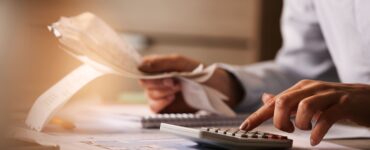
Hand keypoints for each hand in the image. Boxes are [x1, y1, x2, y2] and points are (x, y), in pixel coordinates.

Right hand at [138, 54, 243, 112]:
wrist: (215, 88)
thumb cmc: (199, 72)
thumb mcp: (181, 63)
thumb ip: (161, 62)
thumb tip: (141, 64)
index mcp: (158, 67)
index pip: (142, 68)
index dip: (147, 72)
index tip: (160, 74)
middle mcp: (157, 80)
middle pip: (145, 83)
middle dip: (158, 83)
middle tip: (174, 82)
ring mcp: (161, 94)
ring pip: (149, 96)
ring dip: (162, 93)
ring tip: (177, 89)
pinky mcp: (165, 107)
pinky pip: (154, 108)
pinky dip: (160, 103)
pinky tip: (171, 98)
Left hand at [239, 79, 369, 145]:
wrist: (368, 98)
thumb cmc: (335, 101)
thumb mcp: (308, 99)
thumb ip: (287, 100)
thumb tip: (266, 98)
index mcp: (300, 88)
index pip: (274, 102)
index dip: (257, 115)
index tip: (245, 128)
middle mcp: (311, 89)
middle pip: (284, 101)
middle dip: (279, 119)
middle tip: (286, 130)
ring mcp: (329, 95)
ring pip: (304, 106)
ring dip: (300, 123)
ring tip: (304, 131)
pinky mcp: (344, 104)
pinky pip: (327, 117)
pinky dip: (318, 131)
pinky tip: (315, 139)